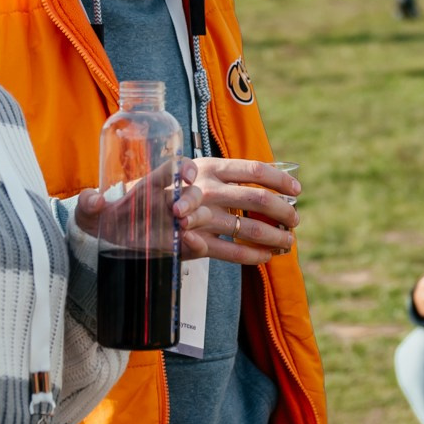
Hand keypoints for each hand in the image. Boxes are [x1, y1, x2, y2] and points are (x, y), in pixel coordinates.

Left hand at [74, 168, 207, 246]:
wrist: (100, 243)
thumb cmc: (99, 219)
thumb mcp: (87, 209)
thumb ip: (87, 201)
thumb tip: (96, 200)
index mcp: (150, 187)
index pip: (174, 169)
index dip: (186, 167)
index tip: (186, 176)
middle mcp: (166, 204)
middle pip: (193, 193)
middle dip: (191, 199)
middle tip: (177, 211)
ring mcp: (173, 226)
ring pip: (201, 215)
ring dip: (197, 218)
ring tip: (183, 226)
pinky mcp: (176, 247)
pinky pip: (197, 245)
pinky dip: (199, 243)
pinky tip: (189, 241)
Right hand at [179, 157, 299, 265]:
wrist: (127, 214)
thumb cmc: (167, 192)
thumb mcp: (191, 174)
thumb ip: (223, 178)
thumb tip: (264, 183)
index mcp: (208, 167)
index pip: (254, 170)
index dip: (279, 180)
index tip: (297, 189)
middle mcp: (206, 188)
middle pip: (257, 199)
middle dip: (283, 212)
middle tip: (295, 221)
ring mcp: (199, 216)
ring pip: (249, 228)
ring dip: (274, 237)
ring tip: (287, 242)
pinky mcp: (191, 242)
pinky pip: (230, 251)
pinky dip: (252, 255)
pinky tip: (264, 257)